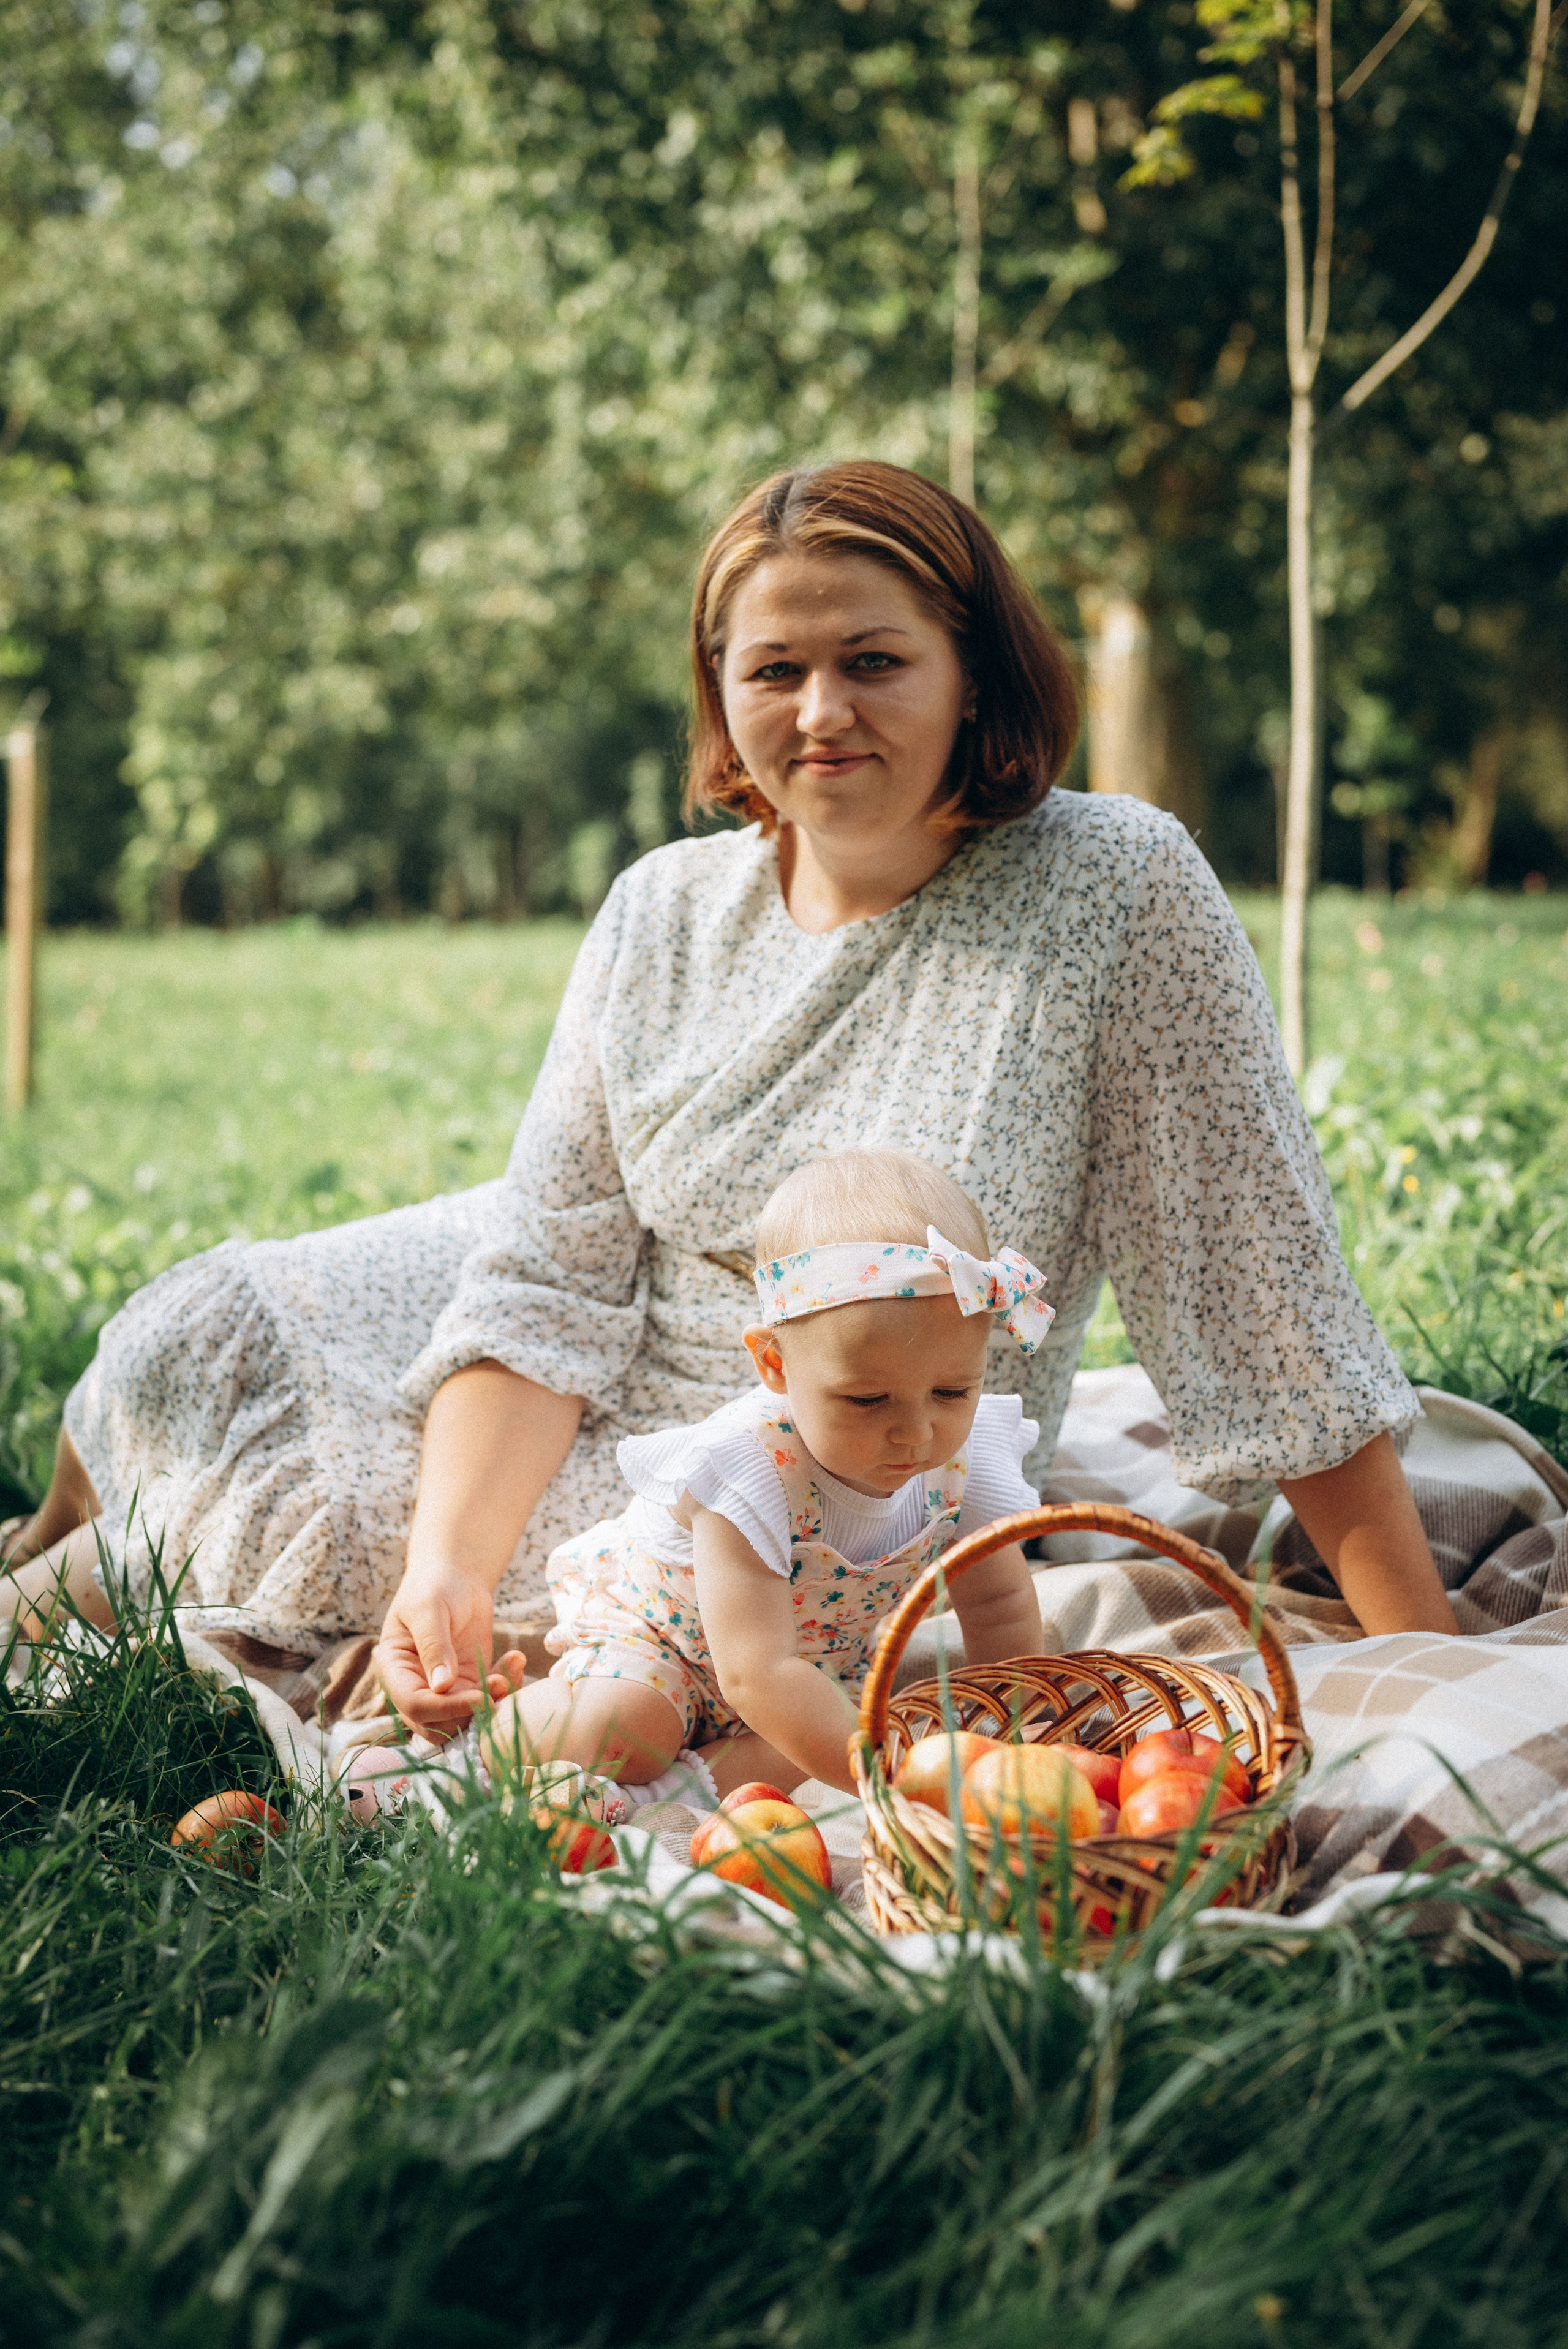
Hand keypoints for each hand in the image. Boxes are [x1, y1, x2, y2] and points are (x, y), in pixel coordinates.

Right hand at [374, 1563, 505, 1736]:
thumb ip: (434, 1646)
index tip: (481, 1698)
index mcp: (397, 1671)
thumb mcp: (429, 1609)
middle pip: (439, 1723)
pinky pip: (488, 1698)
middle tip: (501, 1685)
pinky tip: (516, 1658)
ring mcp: (446, 1688)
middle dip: (472, 1713)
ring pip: (467, 1716)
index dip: (446, 1709)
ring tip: (512, 1665)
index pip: (415, 1706)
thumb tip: (441, 1687)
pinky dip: (505, 1685)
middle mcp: (417, 1686)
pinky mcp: (471, 1682)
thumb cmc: (433, 1586)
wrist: (456, 1575)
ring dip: (493, 1700)